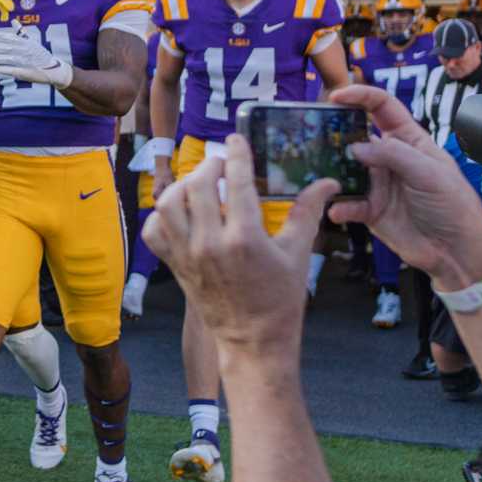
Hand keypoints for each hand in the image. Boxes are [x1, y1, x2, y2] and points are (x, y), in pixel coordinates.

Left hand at [0, 24, 72, 87]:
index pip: (9, 38)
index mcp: (25, 43)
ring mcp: (24, 62)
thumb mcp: (32, 42)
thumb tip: (13, 21)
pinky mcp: (25, 73)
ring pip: (6, 59)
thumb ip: (21, 32)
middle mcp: (24, 51)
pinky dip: (1, 69)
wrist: (54, 70)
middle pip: (5, 48)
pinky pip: (11, 71)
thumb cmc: (41, 55)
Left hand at [140, 133, 332, 362]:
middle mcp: (209, 243)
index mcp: (244, 238)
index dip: (236, 153)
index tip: (237, 140)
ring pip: (168, 203)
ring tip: (201, 183)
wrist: (253, 341)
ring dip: (183, 186)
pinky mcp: (173, 265)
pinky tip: (181, 212)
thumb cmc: (280, 300)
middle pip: (197, 185)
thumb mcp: (297, 254)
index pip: (237, 181)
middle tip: (222, 164)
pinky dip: (162, 215)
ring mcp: (186, 255)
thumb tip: (327, 182)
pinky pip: (154, 230)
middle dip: (210, 166)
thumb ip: (308, 212)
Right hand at [322, 84, 481, 284]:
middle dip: (335, 132)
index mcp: (409, 140)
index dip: (360, 96)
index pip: (382, 108)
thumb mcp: (429, 172)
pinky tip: (337, 210)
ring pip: (346, 169)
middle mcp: (389, 158)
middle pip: (356, 135)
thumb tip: (355, 147)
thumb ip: (393, 155)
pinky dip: (339, 206)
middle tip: (314, 132)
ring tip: (319, 172)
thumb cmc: (454, 205)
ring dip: (332, 170)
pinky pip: (347, 203)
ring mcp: (378, 183)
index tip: (337, 96)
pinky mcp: (370, 210)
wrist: (456, 250)